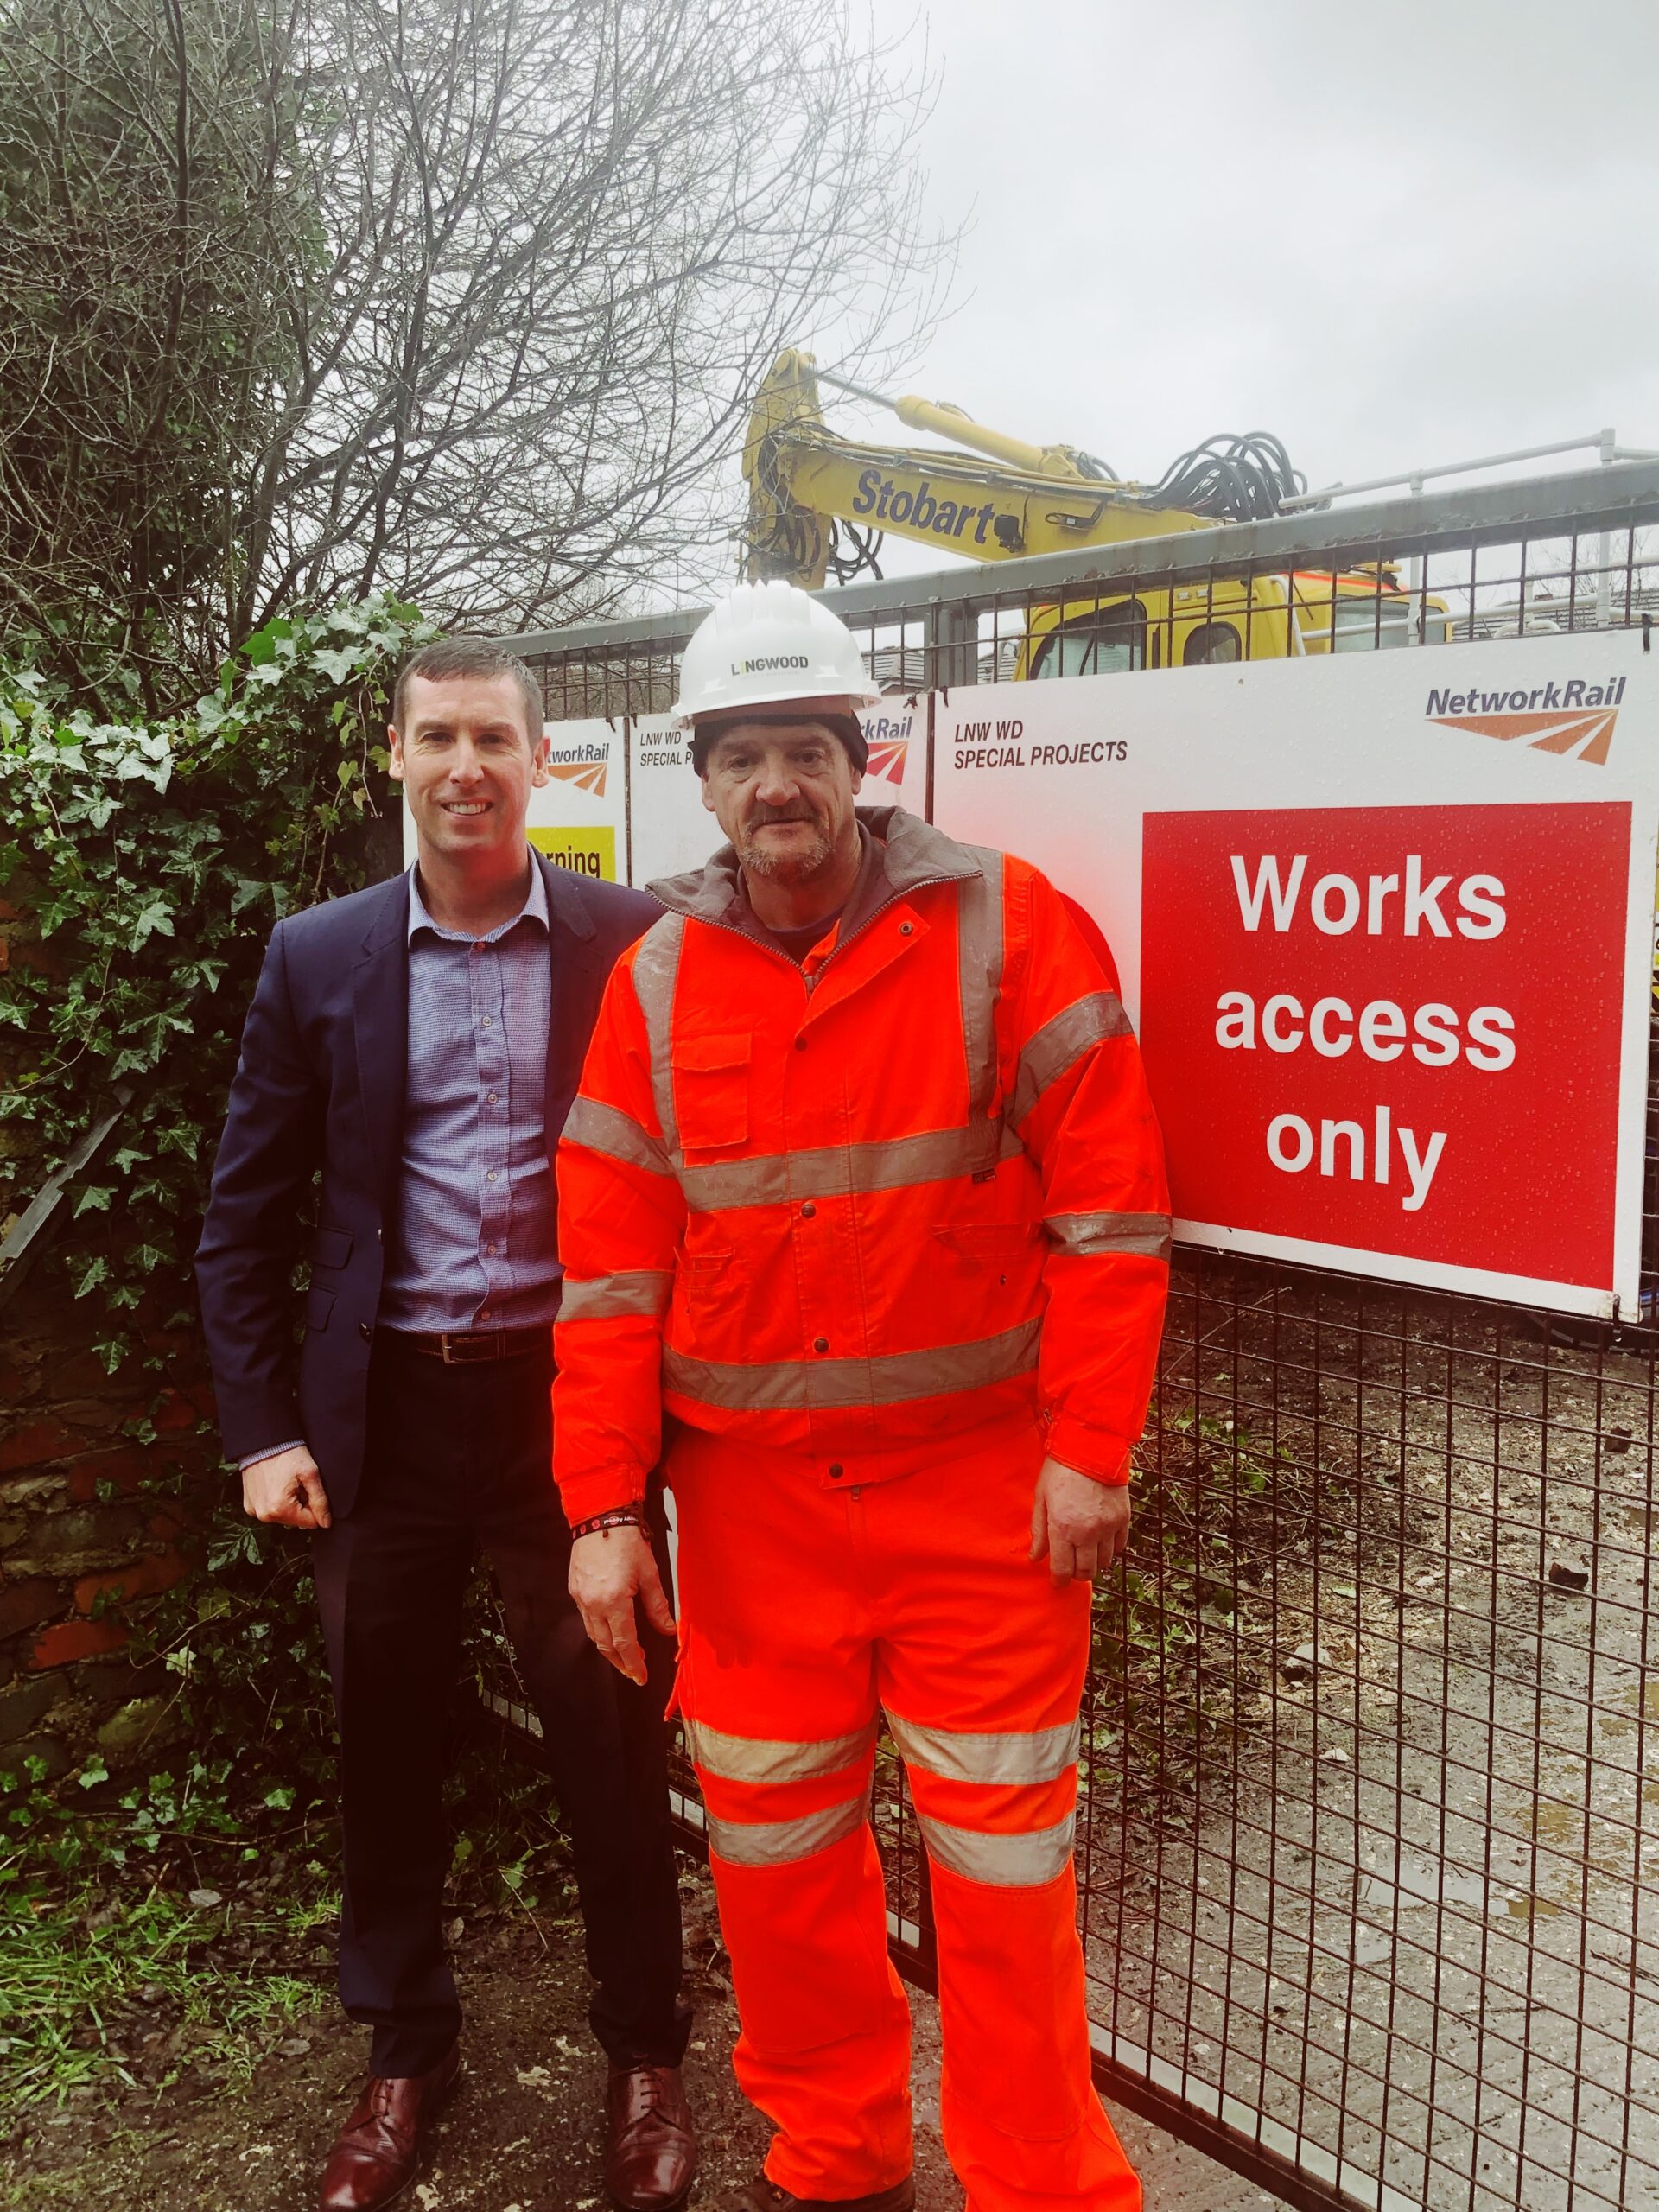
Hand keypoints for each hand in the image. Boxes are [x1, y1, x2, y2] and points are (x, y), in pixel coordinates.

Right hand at [242, 1444, 331, 1530]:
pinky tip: (276, 1484)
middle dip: (302, 1504)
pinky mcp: (249, 1506)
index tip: (310, 1489)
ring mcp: (254, 1511)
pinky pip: (270, 1510)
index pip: (310, 1523)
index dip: (316, 1507)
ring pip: (283, 1516)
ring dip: (289, 1503)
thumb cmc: (287, 1454)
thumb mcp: (310, 1474)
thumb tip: (326, 1523)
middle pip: (296, 1520)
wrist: (263, 1441)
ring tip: (287, 1482)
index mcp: (279, 1509)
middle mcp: (264, 1515)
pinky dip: (276, 1501)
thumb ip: (320, 1501)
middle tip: (298, 1483)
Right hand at [569, 1524, 675, 1685]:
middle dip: (620, 1661)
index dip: (634, 1663)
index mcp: (614, 1601)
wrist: (600, 1516)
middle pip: (605, 1645)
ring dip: (608, 1648)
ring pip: (593, 1634)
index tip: (641, 1676)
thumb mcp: (649, 1573)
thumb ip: (658, 1606)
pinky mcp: (574, 1589)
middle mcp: (593, 1603)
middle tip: (634, 1670)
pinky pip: (586, 1618)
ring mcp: (581, 1597)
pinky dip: (598, 1630)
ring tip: (624, 1654)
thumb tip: (667, 1629)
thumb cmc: (626, 1540)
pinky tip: (610, 1629)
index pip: (625, 1643)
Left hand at [1029, 1455, 1129, 1585]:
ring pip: (1104, 1562)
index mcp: (1063, 1528)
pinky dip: (1110, 1549)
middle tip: (1070, 1568)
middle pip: (1086, 1572)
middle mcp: (1088, 1532)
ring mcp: (1108, 1526)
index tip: (1056, 1582)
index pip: (1062, 1569)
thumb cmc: (1060, 1469)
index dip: (1059, 1581)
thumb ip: (1038, 1531)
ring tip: (1084, 1552)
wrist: (1092, 1446)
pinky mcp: (1123, 1518)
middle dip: (1076, 1575)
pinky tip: (1100, 1541)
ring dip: (1093, 1562)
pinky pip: (1119, 1546)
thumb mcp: (1041, 1498)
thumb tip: (1035, 1557)